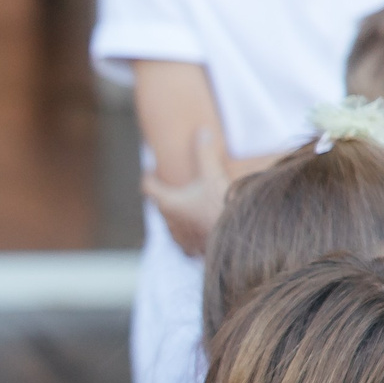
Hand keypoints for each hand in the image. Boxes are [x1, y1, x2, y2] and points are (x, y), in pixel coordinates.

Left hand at [142, 126, 228, 256]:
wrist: (235, 240)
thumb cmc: (219, 207)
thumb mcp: (212, 176)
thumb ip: (205, 153)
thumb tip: (202, 132)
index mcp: (167, 202)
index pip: (147, 186)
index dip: (148, 175)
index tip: (150, 169)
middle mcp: (168, 222)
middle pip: (158, 204)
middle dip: (164, 193)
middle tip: (170, 183)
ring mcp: (178, 238)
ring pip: (170, 223)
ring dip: (175, 213)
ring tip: (185, 204)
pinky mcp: (190, 250)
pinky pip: (183, 240)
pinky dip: (186, 230)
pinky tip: (196, 227)